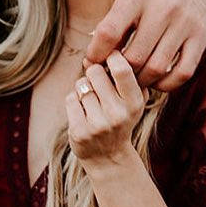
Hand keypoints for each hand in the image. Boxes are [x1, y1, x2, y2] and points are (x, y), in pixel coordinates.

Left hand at [65, 53, 145, 169]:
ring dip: (82, 89)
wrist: (109, 157)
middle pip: (95, 72)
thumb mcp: (133, 100)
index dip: (112, 56)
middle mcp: (118, 114)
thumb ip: (127, 75)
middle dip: (93, 73)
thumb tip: (110, 48)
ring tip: (92, 103)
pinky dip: (73, 102)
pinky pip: (70, 99)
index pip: (122, 69)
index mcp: (135, 103)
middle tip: (98, 86)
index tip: (110, 57)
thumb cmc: (119, 118)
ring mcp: (98, 124)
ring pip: (80, 84)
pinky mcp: (80, 131)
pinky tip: (83, 113)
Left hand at [85, 0, 205, 89]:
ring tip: (134, 80)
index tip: (92, 62)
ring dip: (142, 81)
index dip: (96, 53)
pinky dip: (167, 83)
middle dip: (119, 72)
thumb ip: (112, 25)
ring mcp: (185, 24)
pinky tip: (157, 80)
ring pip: (157, 68)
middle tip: (113, 76)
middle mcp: (162, 10)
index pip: (109, 32)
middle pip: (134, 57)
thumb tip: (94, 58)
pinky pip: (183, 72)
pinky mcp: (202, 36)